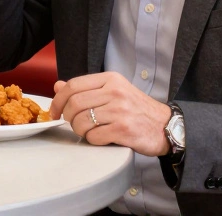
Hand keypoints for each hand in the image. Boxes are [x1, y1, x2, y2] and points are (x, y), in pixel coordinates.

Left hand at [49, 72, 171, 156]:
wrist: (166, 126)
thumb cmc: (137, 109)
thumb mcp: (113, 92)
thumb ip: (86, 89)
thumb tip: (58, 86)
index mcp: (110, 79)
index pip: (73, 85)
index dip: (58, 100)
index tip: (54, 111)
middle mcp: (115, 92)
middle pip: (74, 104)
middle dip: (68, 117)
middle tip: (74, 124)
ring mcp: (120, 111)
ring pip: (82, 121)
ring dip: (80, 130)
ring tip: (89, 131)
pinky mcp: (124, 130)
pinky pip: (94, 136)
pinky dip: (92, 140)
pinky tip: (101, 138)